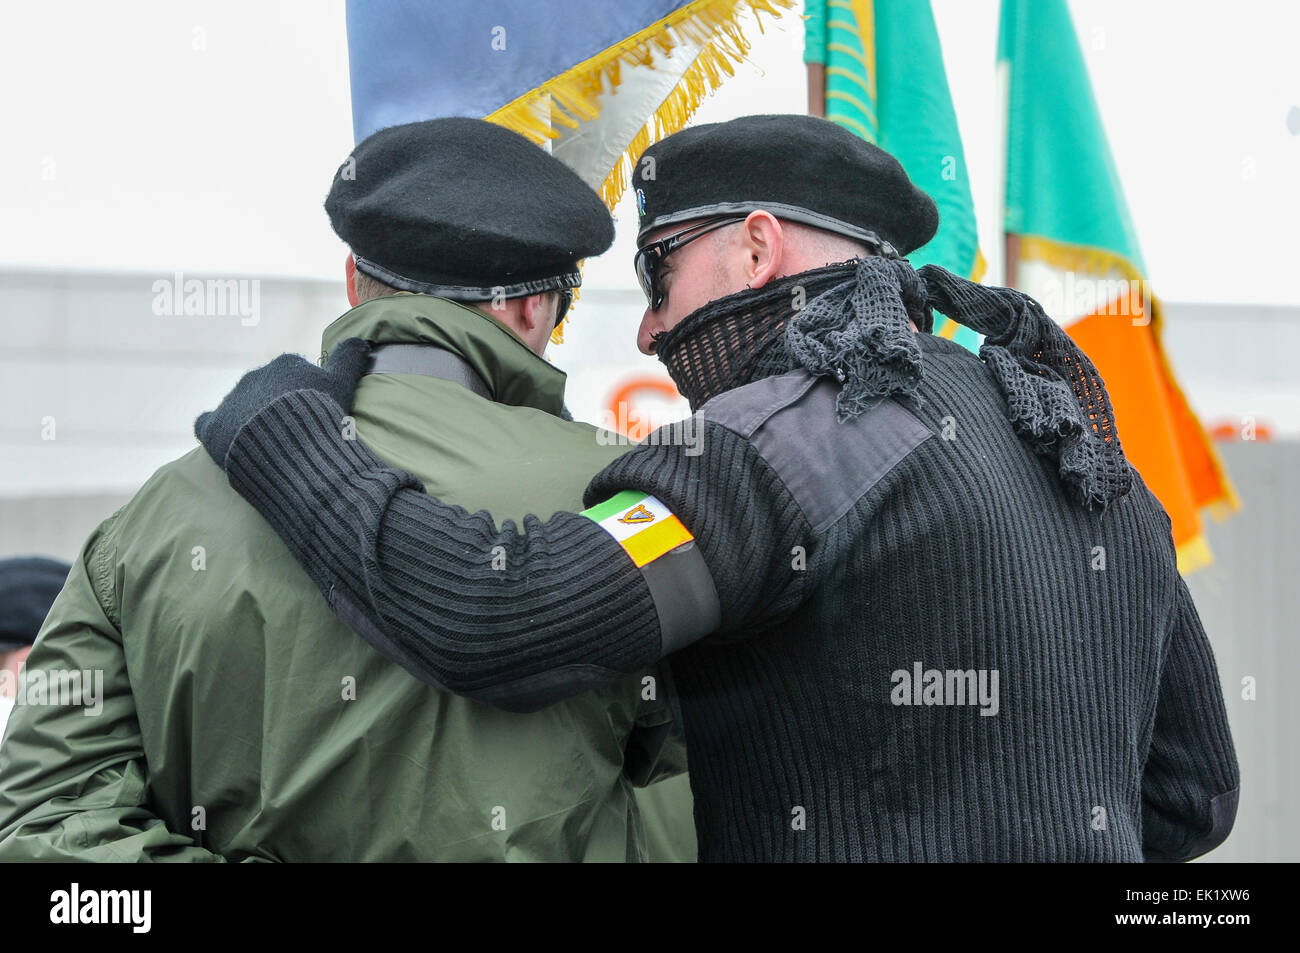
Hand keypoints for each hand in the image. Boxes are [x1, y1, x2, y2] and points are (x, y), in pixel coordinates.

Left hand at [195, 337, 370, 468]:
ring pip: (240, 406)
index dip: (305, 396)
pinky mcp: (212, 426)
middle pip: (267, 391)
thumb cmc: (321, 414)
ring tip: (268, 445)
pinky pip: (208, 423)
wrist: (292, 449)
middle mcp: (254, 376)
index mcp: (285, 364)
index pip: (295, 376)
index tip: (313, 415)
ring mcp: (231, 401)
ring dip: (249, 420)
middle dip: (276, 408)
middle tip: (293, 434)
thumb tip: (361, 340)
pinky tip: (227, 442)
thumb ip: (349, 358)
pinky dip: (217, 429)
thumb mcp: (342, 383)